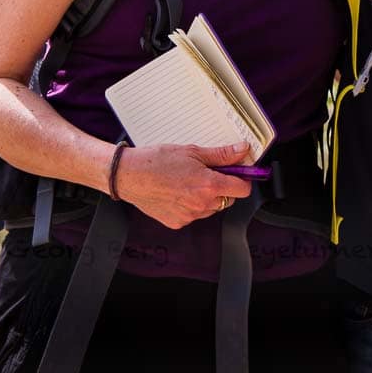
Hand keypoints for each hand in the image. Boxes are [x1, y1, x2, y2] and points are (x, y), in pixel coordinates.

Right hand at [112, 141, 252, 228]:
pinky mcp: (177, 222)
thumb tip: (242, 150)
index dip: (243, 179)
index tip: (238, 172)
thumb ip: (222, 155)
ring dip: (208, 197)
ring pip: (212, 208)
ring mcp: (189, 216)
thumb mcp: (193, 152)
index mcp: (209, 186)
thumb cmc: (157, 161)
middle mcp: (201, 204)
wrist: (128, 175)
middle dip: (223, 186)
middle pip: (228, 199)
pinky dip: (191, 205)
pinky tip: (178, 192)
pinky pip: (194, 214)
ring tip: (189, 181)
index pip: (243, 189)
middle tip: (208, 171)